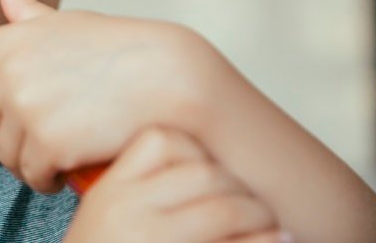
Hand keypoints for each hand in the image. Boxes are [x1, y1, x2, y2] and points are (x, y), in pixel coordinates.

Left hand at [0, 0, 219, 191]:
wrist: (170, 80)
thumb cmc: (126, 50)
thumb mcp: (71, 24)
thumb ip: (29, 15)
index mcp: (15, 39)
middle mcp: (14, 73)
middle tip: (26, 138)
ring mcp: (29, 110)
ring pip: (3, 153)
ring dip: (25, 159)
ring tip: (55, 150)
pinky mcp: (48, 145)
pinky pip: (31, 174)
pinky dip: (47, 177)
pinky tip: (68, 166)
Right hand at [64, 127, 283, 242]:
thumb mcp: (101, 223)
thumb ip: (136, 196)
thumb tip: (205, 175)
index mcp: (108, 193)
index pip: (161, 142)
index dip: (195, 151)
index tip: (210, 172)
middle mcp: (127, 210)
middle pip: (202, 173)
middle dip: (237, 187)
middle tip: (252, 205)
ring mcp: (153, 240)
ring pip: (224, 207)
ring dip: (257, 214)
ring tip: (270, 225)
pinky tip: (275, 241)